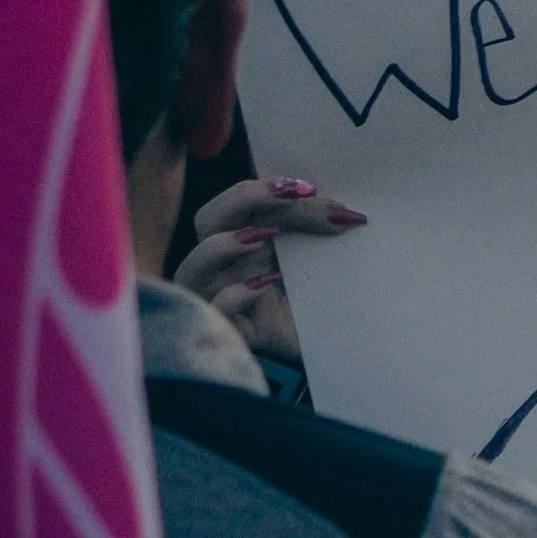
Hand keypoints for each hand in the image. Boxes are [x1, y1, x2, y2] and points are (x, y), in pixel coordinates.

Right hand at [176, 177, 365, 365]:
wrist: (332, 350)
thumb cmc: (318, 298)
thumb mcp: (319, 257)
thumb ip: (319, 228)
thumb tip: (345, 212)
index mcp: (242, 240)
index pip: (236, 202)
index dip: (262, 188)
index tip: (308, 188)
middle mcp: (223, 267)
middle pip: (206, 220)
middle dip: (246, 200)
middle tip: (293, 197)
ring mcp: (219, 300)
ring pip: (191, 268)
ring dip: (225, 245)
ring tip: (265, 239)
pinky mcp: (232, 332)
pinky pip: (215, 310)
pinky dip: (236, 294)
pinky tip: (265, 286)